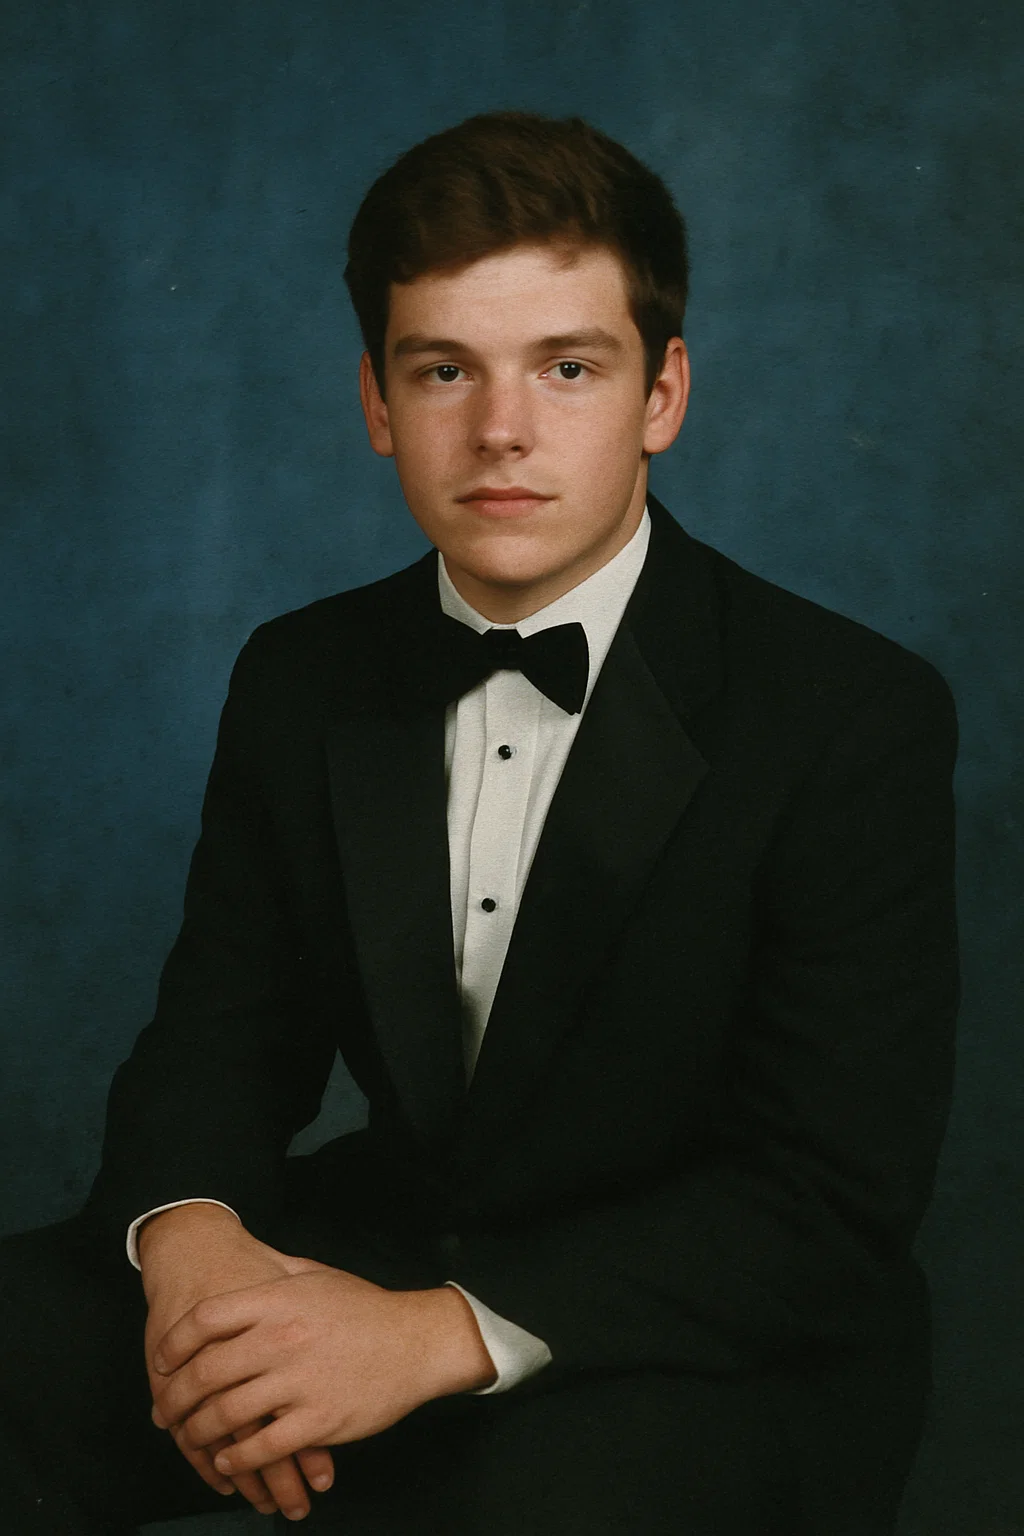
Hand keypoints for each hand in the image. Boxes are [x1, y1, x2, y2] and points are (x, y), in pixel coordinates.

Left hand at [148, 1254, 496, 1478]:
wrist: (416, 1342)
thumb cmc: (364, 1308)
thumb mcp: (316, 1276)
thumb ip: (274, 1274)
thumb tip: (238, 1271)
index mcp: (279, 1299)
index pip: (205, 1319)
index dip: (173, 1343)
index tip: (161, 1361)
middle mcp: (283, 1338)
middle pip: (206, 1372)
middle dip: (175, 1397)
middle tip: (164, 1411)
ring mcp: (300, 1382)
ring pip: (226, 1415)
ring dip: (199, 1433)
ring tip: (191, 1437)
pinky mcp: (319, 1421)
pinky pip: (261, 1448)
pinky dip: (236, 1460)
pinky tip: (228, 1461)